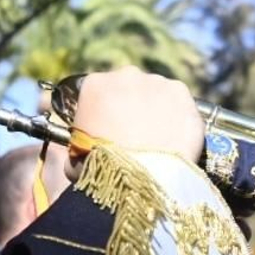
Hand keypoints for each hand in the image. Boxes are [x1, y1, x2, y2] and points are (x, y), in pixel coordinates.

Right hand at [66, 67, 202, 174]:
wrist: (137, 178)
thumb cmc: (99, 169)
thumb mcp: (71, 158)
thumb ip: (75, 145)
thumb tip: (71, 154)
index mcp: (94, 85)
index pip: (97, 91)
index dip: (103, 111)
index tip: (108, 129)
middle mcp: (125, 75)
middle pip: (129, 87)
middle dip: (132, 106)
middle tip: (136, 135)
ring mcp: (157, 82)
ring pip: (157, 93)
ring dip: (157, 110)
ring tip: (159, 141)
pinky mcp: (182, 94)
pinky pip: (180, 103)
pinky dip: (179, 118)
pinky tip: (176, 139)